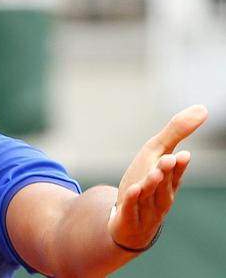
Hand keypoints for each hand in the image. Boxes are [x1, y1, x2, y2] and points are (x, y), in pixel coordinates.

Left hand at [108, 105, 207, 250]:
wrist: (129, 223)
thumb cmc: (145, 182)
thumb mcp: (157, 155)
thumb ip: (176, 133)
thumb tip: (203, 109)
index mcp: (169, 182)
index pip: (176, 173)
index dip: (179, 165)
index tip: (184, 154)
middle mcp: (160, 196)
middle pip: (164, 183)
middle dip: (167, 171)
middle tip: (169, 158)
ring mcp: (145, 209)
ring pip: (149, 195)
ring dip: (152, 184)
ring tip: (154, 172)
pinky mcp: (128, 218)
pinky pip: (131, 208)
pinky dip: (132, 200)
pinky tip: (132, 190)